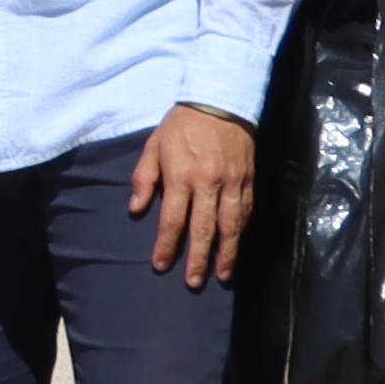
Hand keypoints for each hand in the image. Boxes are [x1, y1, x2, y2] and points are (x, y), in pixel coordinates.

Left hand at [132, 101, 259, 290]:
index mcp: (180, 176)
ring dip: (226, 253)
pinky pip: (245, 211)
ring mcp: (232, 183)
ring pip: (230, 225)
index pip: (172, 220)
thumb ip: (144, 178)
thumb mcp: (153, 146)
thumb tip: (135, 209)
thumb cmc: (181, 124)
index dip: (165, 245)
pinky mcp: (248, 179)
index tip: (160, 265)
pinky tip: (236, 244)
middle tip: (193, 283)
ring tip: (222, 275)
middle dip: (198, 259)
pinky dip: (240, 230)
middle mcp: (208, 183)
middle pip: (203, 230)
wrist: (220, 100)